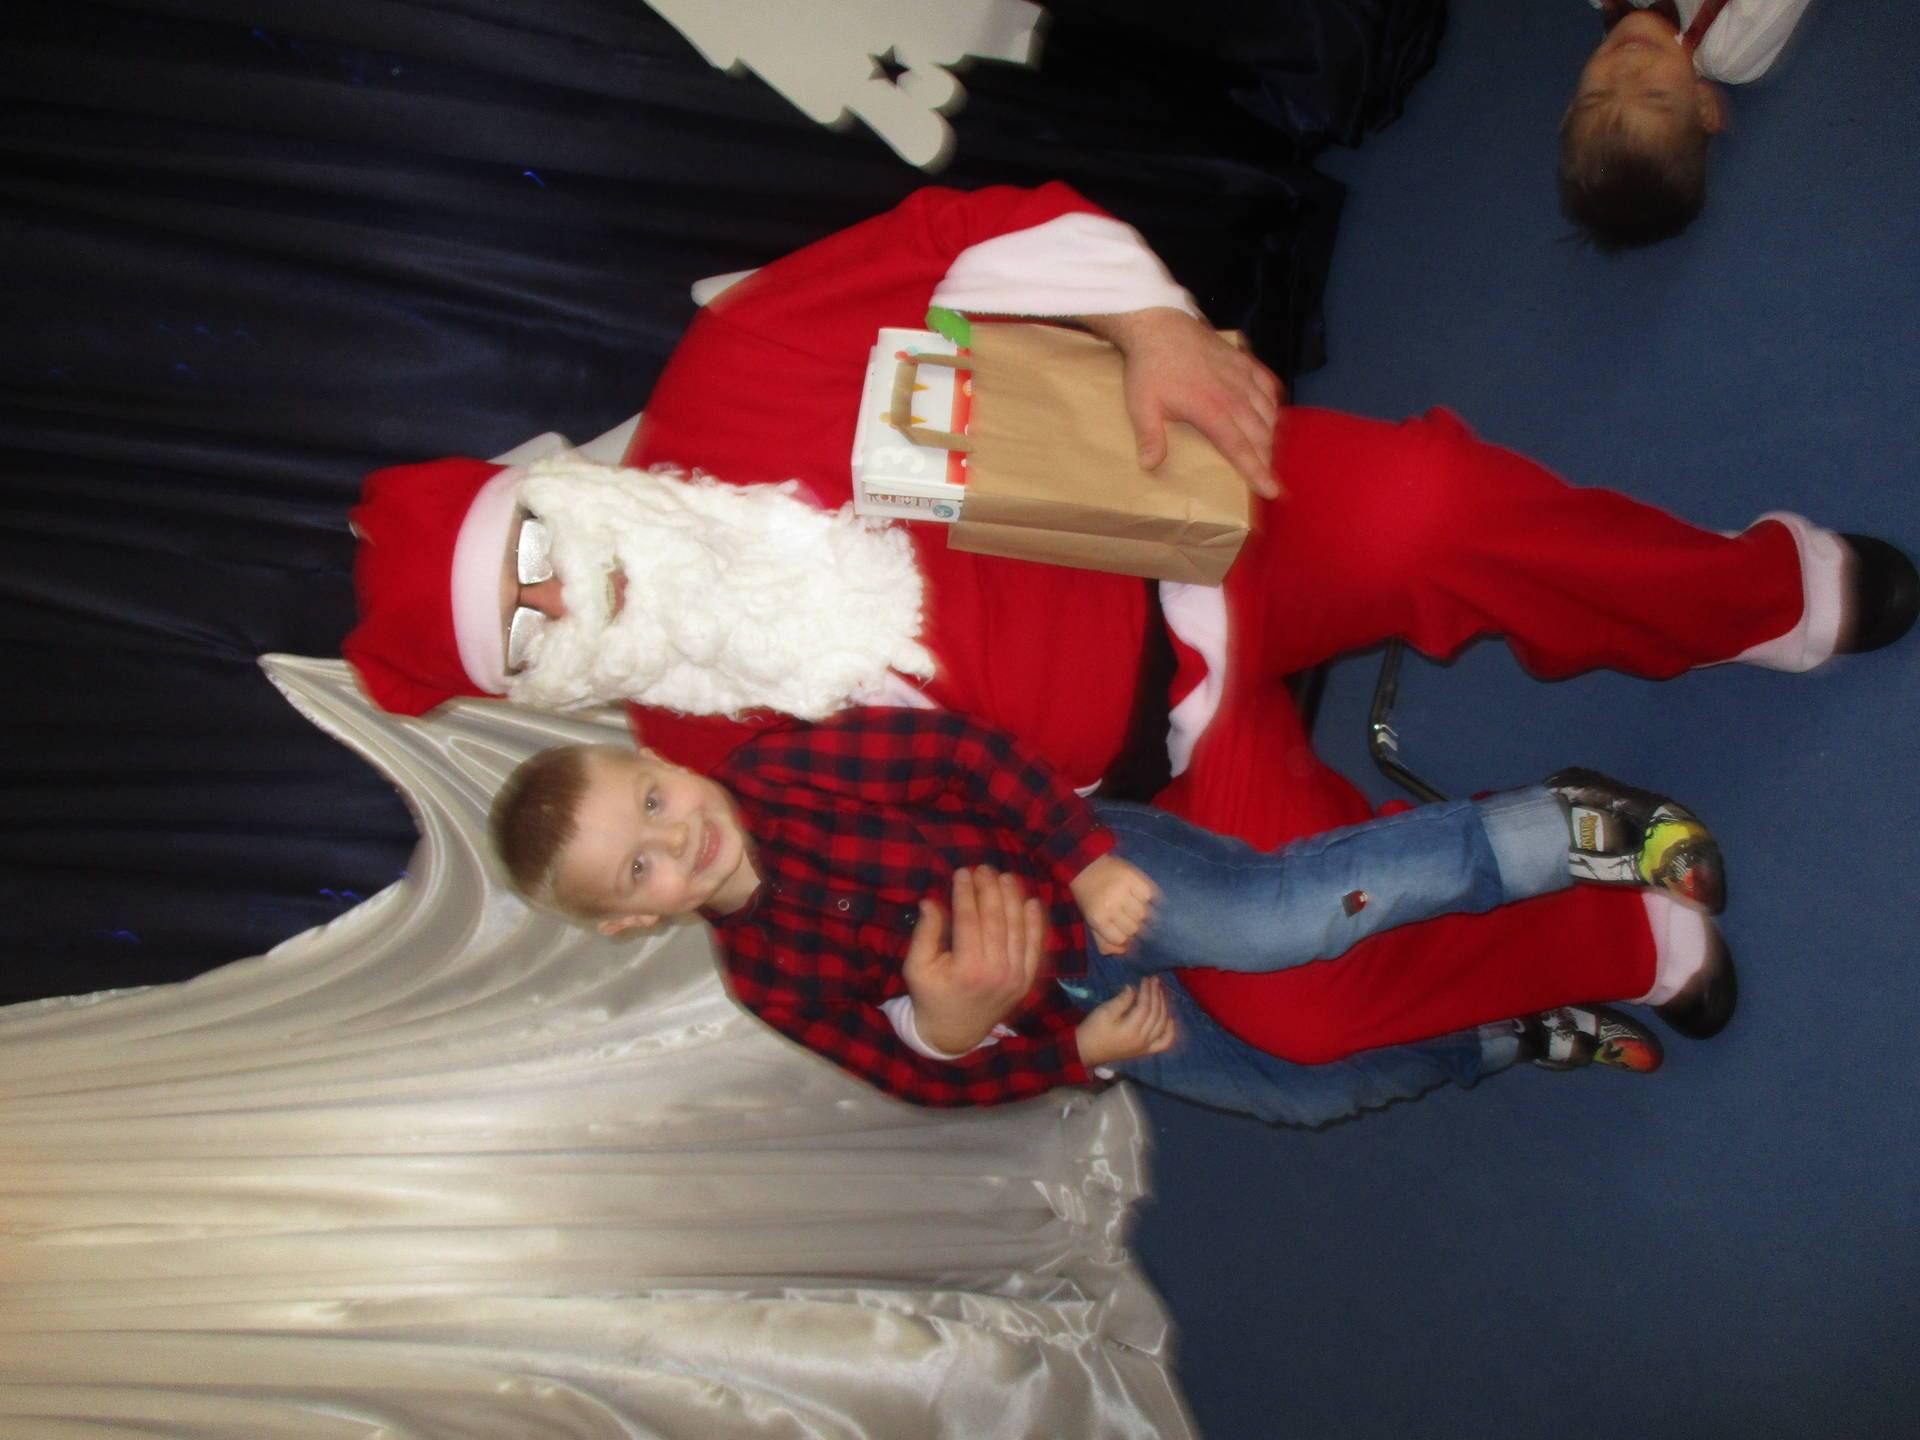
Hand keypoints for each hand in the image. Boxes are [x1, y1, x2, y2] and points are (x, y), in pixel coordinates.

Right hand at [903, 867, 1046, 1054]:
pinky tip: (1031, 901)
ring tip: (1006, 877)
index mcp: (967, 968)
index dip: (966, 893)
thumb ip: (925, 933)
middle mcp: (996, 972)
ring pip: (1017, 929)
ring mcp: (1015, 977)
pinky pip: (1034, 948)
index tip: (962, 871)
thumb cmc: (930, 995)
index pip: (969, 920)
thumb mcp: (917, 967)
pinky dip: (1035, 924)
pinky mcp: (1026, 981)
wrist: (954, 1033)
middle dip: (990, 889)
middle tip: (984, 868)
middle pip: (996, 920)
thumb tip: (931, 900)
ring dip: (1013, 899)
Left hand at [1069, 853, 1159, 955]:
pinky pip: (1149, 895)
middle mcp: (1110, 905)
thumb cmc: (1090, 898)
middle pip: (1135, 928)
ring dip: (1143, 913)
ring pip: (1144, 914)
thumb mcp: (1091, 922)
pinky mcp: (1133, 877)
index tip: (1125, 932)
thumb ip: (1105, 942)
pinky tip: (1141, 895)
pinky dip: (1148, 897)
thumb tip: (1126, 952)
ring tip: (1135, 906)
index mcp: (1098, 918)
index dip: (1126, 939)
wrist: (1086, 866)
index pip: (1121, 940)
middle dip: (1134, 926)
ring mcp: (1122, 890)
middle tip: (1130, 918)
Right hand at [1075, 977, 1177, 1068]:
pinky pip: (1164, 1042)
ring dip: (1164, 1007)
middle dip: (1157, 995)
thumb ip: (1122, 1000)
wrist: (1086, 1051)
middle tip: (1155, 981)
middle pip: (1156, 1014)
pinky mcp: (1145, 1051)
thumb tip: (1134, 989)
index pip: (1145, 1006)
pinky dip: (1170, 1030)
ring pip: (1162, 1024)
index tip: (1146, 978)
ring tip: (1160, 992)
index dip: (1147, 991)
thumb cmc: (1093, 1029)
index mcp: (1131, 1029)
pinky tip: (1170, 1019)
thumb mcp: (1104, 1012)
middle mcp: (1142, 1039)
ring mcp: (1146, 1046)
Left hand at [1082, 307, 1284, 497]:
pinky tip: (1274, 413)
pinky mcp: (1243, 361)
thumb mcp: (1142, 405)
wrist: (1158, 325)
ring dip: (1274, 434)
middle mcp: (1234, 395)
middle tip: (1274, 478)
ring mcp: (1241, 376)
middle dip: (1270, 459)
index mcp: (1212, 410)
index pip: (1241, 449)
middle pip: (1261, 434)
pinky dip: (1274, 402)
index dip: (1258, 471)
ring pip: (1269, 411)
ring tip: (1274, 453)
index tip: (1272, 490)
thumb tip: (1150, 466)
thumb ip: (1150, 437)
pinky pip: (1268, 385)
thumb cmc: (1149, 368)